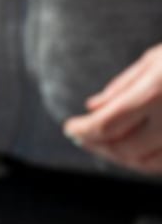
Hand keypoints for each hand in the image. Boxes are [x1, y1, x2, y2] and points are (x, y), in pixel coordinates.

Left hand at [64, 44, 161, 173]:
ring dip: (119, 158)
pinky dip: (146, 163)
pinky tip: (132, 152)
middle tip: (81, 136)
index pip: (106, 125)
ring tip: (102, 145)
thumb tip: (92, 108)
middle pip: (123, 148)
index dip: (82, 131)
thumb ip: (123, 87)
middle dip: (96, 146)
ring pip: (146, 164)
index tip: (70, 128)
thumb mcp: (156, 59)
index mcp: (157, 91)